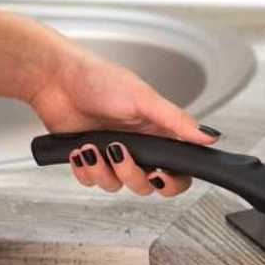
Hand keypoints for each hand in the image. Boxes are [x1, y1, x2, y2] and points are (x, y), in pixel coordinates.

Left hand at [27, 45, 217, 196]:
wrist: (56, 79)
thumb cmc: (98, 79)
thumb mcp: (144, 99)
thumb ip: (177, 120)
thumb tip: (208, 136)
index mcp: (158, 131)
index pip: (178, 169)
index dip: (172, 180)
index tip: (160, 174)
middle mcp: (138, 146)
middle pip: (147, 184)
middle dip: (130, 173)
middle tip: (118, 152)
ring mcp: (113, 155)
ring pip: (117, 186)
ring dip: (102, 171)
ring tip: (91, 147)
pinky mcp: (90, 159)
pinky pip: (92, 182)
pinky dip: (85, 170)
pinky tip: (80, 149)